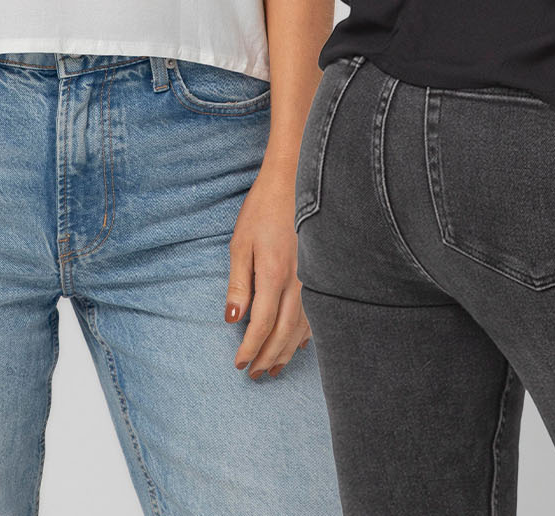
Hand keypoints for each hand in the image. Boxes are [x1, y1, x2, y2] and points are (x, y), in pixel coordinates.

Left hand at [225, 164, 312, 379]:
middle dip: (268, 357)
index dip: (250, 348)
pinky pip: (317, 313)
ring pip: (302, 327)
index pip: (262, 324)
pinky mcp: (321, 273)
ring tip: (274, 367)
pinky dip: (306, 333)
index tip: (239, 364)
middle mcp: (298, 282)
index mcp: (274, 275)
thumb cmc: (263, 209)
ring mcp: (313, 278)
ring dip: (287, 351)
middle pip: (283, 333)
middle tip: (255, 375)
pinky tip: (299, 343)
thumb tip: (233, 319)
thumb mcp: (240, 243)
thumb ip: (239, 283)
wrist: (295, 180)